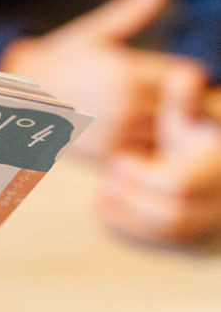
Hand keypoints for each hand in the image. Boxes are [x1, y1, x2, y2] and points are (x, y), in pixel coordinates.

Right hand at [0, 0, 197, 161]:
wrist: (14, 94)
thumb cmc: (57, 58)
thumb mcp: (93, 31)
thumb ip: (132, 12)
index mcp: (129, 71)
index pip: (188, 77)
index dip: (187, 76)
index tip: (177, 75)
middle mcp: (127, 106)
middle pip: (185, 109)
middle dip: (182, 104)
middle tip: (166, 98)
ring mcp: (119, 133)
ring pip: (170, 136)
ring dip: (169, 129)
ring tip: (149, 116)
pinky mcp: (109, 155)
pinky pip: (148, 155)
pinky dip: (149, 148)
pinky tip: (133, 134)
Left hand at [97, 68, 220, 245]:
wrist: (204, 145)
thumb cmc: (188, 121)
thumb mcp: (185, 107)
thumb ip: (182, 97)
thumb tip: (187, 76)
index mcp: (217, 162)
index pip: (178, 183)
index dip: (143, 177)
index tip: (118, 160)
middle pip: (174, 211)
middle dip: (134, 196)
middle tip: (106, 179)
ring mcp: (213, 212)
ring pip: (171, 226)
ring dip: (131, 213)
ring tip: (103, 193)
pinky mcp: (197, 224)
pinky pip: (167, 235)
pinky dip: (133, 224)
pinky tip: (103, 207)